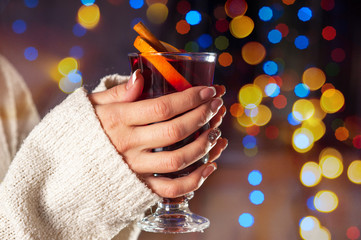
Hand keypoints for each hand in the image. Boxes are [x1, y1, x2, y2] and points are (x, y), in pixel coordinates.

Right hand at [88, 70, 227, 197]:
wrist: (66, 163)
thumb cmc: (84, 128)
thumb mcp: (93, 104)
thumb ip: (118, 92)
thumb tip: (141, 76)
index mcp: (118, 120)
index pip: (162, 107)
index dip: (190, 98)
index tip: (208, 90)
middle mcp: (128, 145)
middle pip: (175, 131)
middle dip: (202, 116)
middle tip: (216, 105)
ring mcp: (135, 168)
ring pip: (177, 160)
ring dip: (203, 145)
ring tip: (217, 131)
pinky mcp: (140, 186)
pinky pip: (170, 189)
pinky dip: (194, 181)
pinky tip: (210, 166)